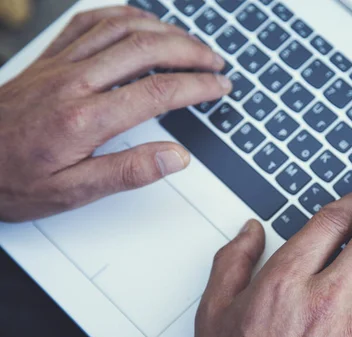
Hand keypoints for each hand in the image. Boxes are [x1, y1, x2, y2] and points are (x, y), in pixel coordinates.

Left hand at [0, 6, 230, 221]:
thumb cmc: (12, 178)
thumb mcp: (71, 193)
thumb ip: (128, 172)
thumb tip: (175, 157)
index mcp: (84, 119)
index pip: (158, 92)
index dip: (197, 86)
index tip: (219, 86)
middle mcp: (74, 82)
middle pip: (146, 49)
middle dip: (190, 50)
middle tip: (215, 61)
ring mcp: (60, 64)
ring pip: (122, 27)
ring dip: (164, 30)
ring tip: (190, 42)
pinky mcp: (50, 57)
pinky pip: (90, 20)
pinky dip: (124, 15)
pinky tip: (141, 23)